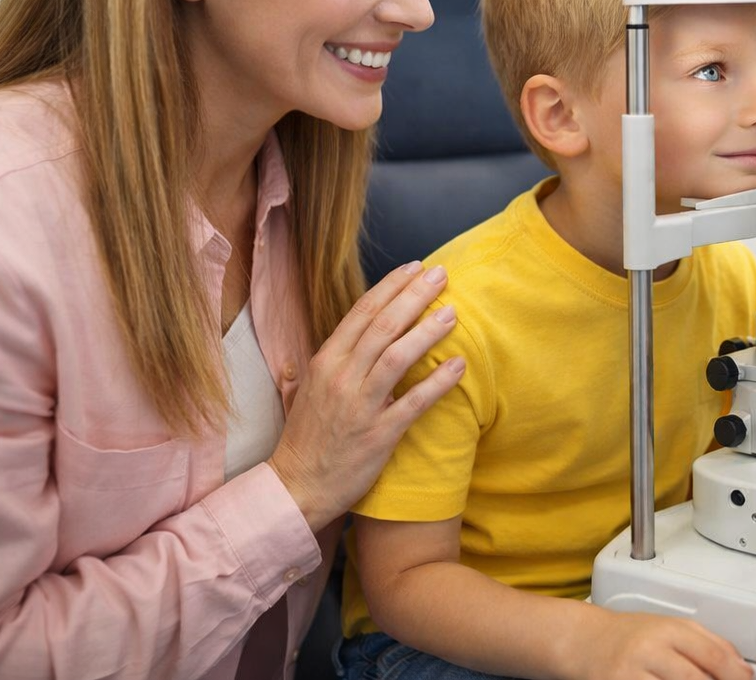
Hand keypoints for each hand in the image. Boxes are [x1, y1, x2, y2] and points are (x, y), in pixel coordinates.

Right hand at [268, 262, 464, 530]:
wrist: (297, 488)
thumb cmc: (306, 438)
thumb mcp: (306, 391)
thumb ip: (322, 362)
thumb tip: (331, 339)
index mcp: (325, 362)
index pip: (361, 313)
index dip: (390, 287)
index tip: (415, 268)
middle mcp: (340, 378)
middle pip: (382, 326)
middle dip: (414, 296)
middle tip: (441, 275)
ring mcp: (359, 406)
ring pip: (396, 357)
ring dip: (426, 332)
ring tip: (453, 313)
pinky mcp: (378, 434)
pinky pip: (412, 403)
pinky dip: (436, 383)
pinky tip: (459, 366)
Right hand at [581, 611, 750, 679]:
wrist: (585, 641)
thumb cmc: (630, 635)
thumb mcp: (671, 627)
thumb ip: (709, 643)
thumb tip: (742, 667)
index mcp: (669, 630)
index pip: (712, 654)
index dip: (734, 674)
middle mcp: (650, 650)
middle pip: (694, 679)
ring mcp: (631, 673)